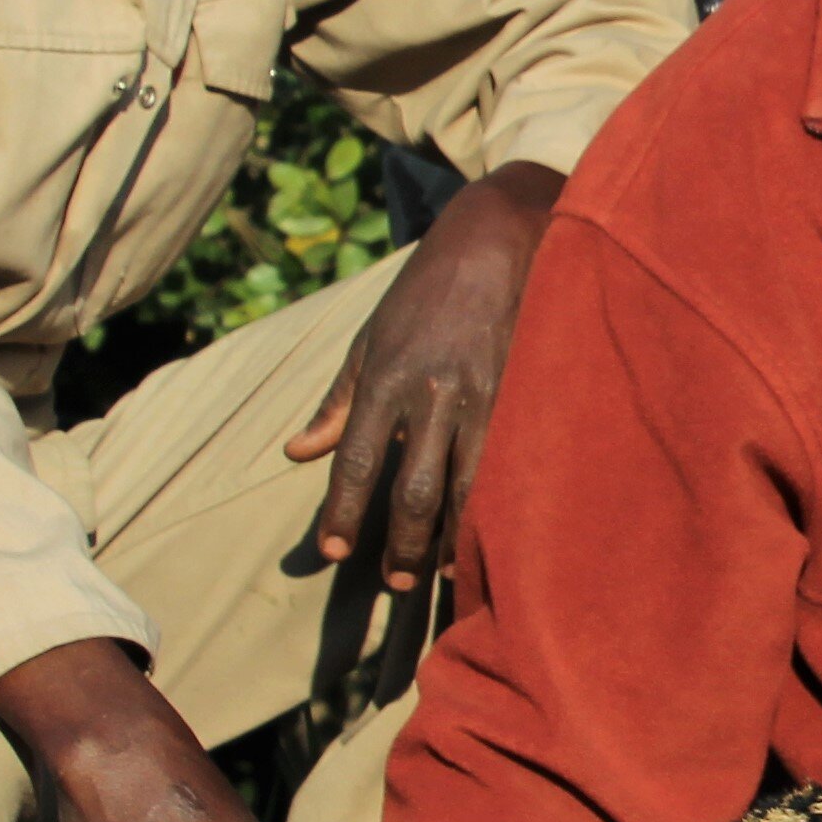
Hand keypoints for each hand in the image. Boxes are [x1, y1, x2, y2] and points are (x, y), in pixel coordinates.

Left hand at [287, 160, 564, 591]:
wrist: (496, 237)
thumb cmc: (424, 291)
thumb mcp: (369, 339)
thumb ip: (337, 401)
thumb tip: (297, 454)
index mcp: (386, 376)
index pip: (356, 460)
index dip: (343, 513)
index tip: (333, 554)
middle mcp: (432, 391)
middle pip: (413, 488)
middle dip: (402, 544)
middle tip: (395, 584)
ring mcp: (483, 393)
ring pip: (467, 484)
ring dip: (452, 539)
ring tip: (443, 576)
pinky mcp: (524, 391)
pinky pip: (508, 462)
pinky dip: (497, 504)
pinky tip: (493, 533)